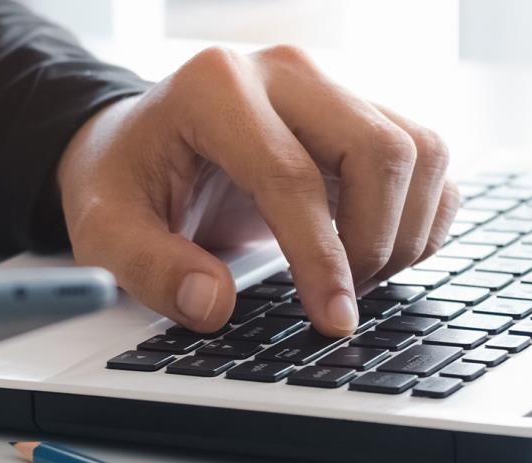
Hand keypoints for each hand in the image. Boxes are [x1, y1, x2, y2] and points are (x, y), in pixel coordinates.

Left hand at [57, 45, 456, 335]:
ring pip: (420, 151)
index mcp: (215, 88)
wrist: (137, 145)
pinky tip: (377, 254)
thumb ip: (150, 268)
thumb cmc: (124, 181)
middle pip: (380, 151)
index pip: (292, 176)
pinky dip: (421, 215)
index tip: (332, 320)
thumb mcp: (104, 231)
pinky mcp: (359, 111)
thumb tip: (213, 303)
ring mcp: (329, 87)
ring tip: (356, 280)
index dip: (322, 258)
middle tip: (340, 304)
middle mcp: (284, 73)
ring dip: (406, 231)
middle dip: (375, 243)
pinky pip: (427, 159)